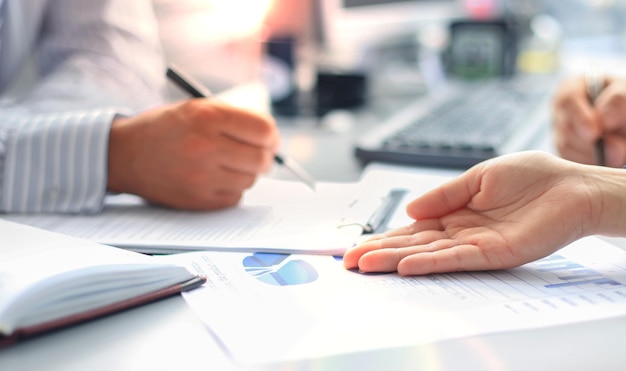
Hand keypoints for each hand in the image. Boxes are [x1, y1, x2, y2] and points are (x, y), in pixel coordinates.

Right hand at [107, 99, 279, 209]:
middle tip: (255, 155)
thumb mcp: (197, 109)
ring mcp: (201, 176)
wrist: (124, 154)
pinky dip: (231, 189)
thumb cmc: (166, 128)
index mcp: (208, 116)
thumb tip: (271, 138)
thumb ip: (235, 119)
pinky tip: (215, 179)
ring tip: (227, 165)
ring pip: (250, 180)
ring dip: (245, 173)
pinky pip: (234, 198)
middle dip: (264, 157)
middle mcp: (206, 146)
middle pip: (261, 159)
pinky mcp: (197, 200)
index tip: (268, 139)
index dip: (271, 136)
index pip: (263, 130)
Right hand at [343, 151, 625, 275]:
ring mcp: (475, 246)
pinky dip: (429, 263)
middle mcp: (460, 233)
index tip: (357, 245)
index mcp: (454, 214)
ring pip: (427, 256)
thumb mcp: (477, 176)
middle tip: (348, 262)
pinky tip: (405, 266)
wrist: (572, 185)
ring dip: (394, 261)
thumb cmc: (532, 177)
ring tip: (366, 265)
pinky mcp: (494, 254)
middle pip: (412, 245)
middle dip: (379, 253)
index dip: (383, 237)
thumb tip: (409, 210)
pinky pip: (456, 260)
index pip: (411, 230)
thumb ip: (443, 195)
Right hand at [553, 75, 625, 166]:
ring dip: (592, 154)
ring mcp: (558, 132)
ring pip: (567, 147)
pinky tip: (605, 159)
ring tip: (618, 154)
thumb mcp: (624, 92)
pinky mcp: (564, 150)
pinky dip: (588, 162)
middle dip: (591, 143)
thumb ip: (617, 101)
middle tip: (618, 152)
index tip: (595, 134)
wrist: (620, 115)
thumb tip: (604, 121)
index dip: (580, 118)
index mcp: (571, 89)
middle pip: (566, 129)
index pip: (567, 101)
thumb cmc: (622, 101)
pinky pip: (570, 160)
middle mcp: (560, 112)